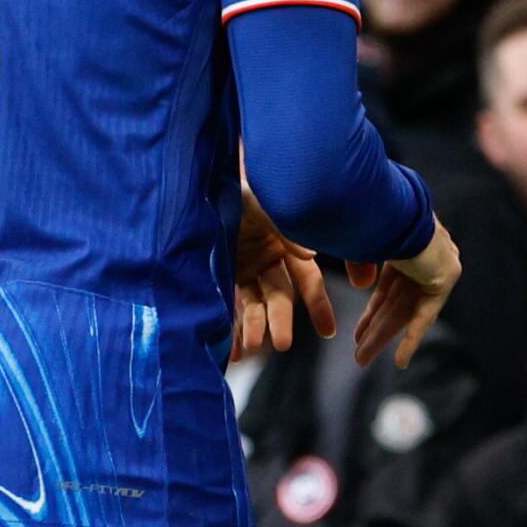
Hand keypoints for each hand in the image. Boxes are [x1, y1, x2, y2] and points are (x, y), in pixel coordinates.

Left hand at [225, 192, 333, 364]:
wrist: (198, 178)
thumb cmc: (235, 186)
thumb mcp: (263, 203)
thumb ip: (288, 230)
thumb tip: (311, 256)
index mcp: (286, 243)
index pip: (308, 279)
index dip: (318, 303)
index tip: (327, 331)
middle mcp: (268, 258)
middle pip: (280, 296)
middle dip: (281, 320)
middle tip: (283, 344)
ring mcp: (243, 267)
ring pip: (253, 303)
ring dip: (254, 327)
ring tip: (252, 347)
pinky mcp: (220, 272)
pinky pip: (228, 303)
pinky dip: (230, 325)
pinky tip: (232, 347)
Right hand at [343, 219, 463, 369]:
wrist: (389, 207)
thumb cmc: (368, 215)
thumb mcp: (359, 244)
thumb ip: (362, 264)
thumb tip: (363, 286)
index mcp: (405, 242)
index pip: (389, 285)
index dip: (373, 310)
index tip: (359, 331)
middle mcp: (425, 254)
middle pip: (396, 302)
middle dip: (375, 329)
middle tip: (359, 353)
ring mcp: (437, 265)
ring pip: (404, 311)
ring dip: (383, 336)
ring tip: (362, 360)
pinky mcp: (444, 278)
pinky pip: (425, 316)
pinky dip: (411, 338)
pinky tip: (400, 361)